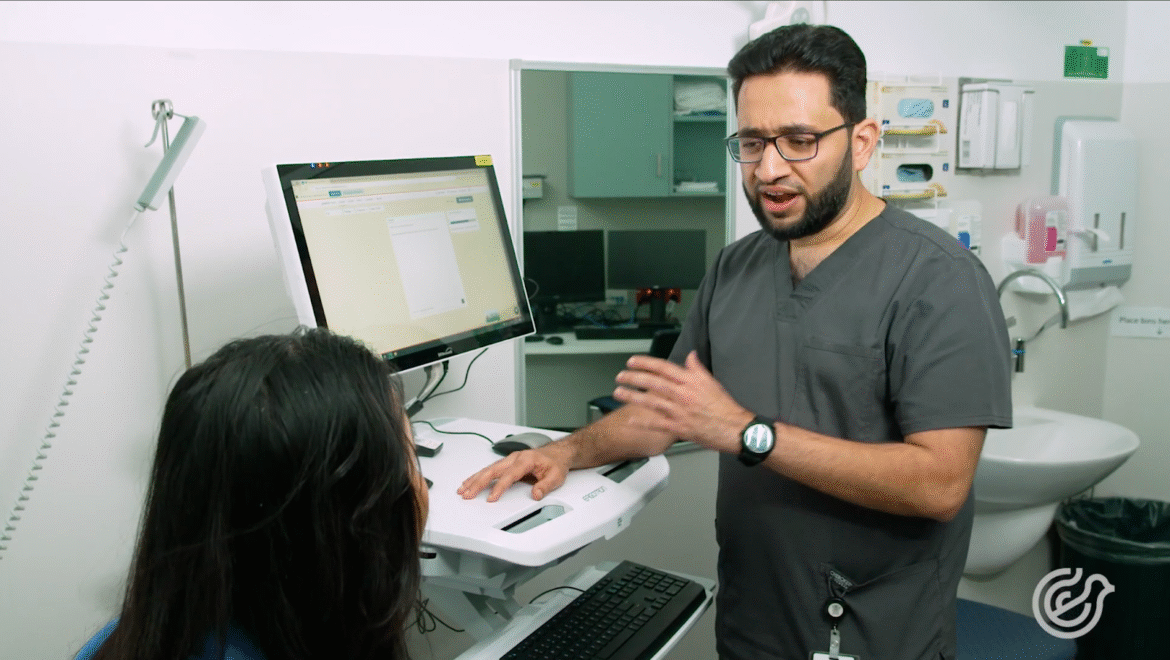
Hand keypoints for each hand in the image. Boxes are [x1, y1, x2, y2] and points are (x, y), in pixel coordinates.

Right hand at [457, 442, 572, 502]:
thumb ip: (545, 486)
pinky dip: (478, 476)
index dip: (499, 487)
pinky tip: (470, 481)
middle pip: (492, 470)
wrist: (557, 453)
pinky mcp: (507, 463)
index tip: (491, 498)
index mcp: (526, 460)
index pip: (509, 475)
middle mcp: (515, 458)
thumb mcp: (556, 476)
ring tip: (463, 489)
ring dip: (474, 479)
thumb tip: (535, 495)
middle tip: (467, 494)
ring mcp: (509, 460)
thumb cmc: (555, 463)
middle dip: (478, 483)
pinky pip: (490, 469)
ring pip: (488, 469)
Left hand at [613, 350, 752, 452]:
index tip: (632, 361)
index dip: (645, 363)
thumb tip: (690, 355)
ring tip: (618, 392)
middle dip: (633, 378)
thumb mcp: (711, 381)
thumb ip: (697, 368)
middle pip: (653, 383)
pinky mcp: (679, 428)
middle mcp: (683, 394)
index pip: (663, 367)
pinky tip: (630, 418)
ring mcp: (680, 412)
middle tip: (620, 376)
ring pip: (651, 401)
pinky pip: (657, 423)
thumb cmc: (724, 406)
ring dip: (632, 396)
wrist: (733, 427)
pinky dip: (643, 421)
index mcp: (690, 381)